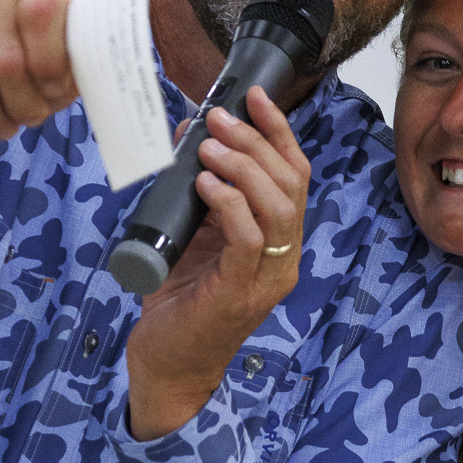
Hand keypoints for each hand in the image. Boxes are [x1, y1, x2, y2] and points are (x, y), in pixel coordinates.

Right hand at [0, 0, 77, 137]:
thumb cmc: (36, 63)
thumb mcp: (67, 65)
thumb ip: (77, 65)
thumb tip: (66, 81)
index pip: (42, 13)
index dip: (49, 68)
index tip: (54, 91)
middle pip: (7, 60)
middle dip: (22, 105)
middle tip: (29, 117)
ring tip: (3, 121)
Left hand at [125, 87, 309, 439]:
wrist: (167, 365)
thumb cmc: (179, 303)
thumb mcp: (193, 235)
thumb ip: (198, 193)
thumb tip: (189, 134)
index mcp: (279, 242)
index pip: (295, 177)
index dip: (279, 132)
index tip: (254, 97)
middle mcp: (283, 259)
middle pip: (291, 184)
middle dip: (257, 141)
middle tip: (218, 118)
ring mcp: (266, 278)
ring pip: (277, 207)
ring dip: (244, 167)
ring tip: (210, 146)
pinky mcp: (240, 293)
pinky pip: (248, 237)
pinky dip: (229, 203)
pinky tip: (205, 184)